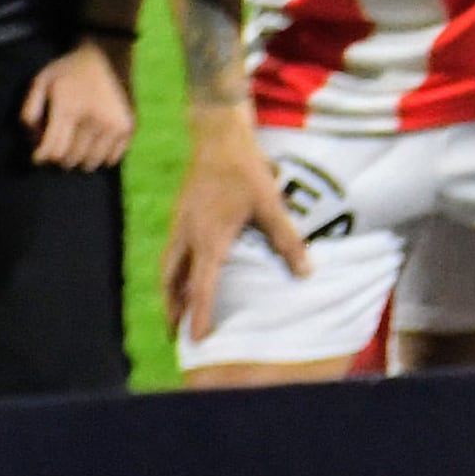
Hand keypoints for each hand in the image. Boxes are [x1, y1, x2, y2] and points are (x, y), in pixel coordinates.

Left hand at [22, 36, 136, 171]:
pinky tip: (94, 143)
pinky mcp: (129, 127)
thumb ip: (29, 110)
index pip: (53, 151)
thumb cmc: (69, 70)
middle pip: (70, 160)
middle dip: (58, 158)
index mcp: (69, 108)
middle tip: (57, 146)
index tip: (38, 155)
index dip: (41, 157)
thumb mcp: (41, 81)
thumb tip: (33, 140)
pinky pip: (112, 159)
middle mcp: (94, 119)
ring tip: (75, 146)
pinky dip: (101, 157)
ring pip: (91, 163)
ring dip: (79, 159)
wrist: (108, 53)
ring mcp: (114, 125)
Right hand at [160, 110, 311, 347]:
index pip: (202, 287)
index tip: (197, 340)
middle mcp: (187, 236)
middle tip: (177, 337)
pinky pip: (171, 253)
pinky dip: (173, 273)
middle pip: (172, 283)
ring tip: (177, 312)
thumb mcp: (271, 204)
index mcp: (208, 238)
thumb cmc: (246, 169)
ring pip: (168, 268)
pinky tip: (184, 275)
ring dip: (170, 293)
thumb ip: (287, 240)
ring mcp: (180, 224)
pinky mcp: (180, 215)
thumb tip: (306, 272)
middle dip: (173, 311)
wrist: (216, 135)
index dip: (200, 315)